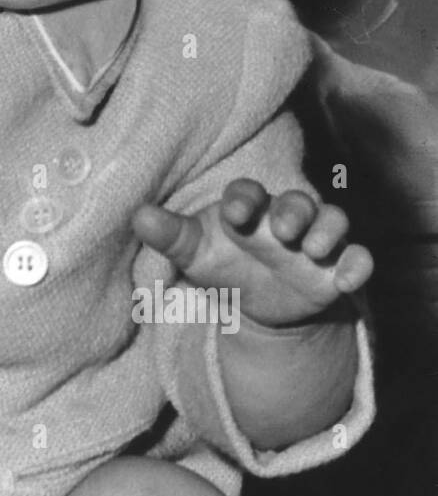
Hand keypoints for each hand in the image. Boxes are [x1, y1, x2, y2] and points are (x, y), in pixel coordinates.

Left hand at [132, 178, 373, 327]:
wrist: (262, 303)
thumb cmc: (223, 264)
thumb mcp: (194, 253)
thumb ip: (169, 235)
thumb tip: (138, 216)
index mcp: (247, 207)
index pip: (247, 192)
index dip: (243, 199)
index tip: (235, 214)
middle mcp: (285, 216)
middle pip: (296, 202)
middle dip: (293, 212)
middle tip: (282, 230)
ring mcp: (316, 240)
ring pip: (332, 222)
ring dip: (327, 231)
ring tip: (314, 249)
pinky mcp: (338, 266)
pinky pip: (357, 258)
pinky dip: (358, 265)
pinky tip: (348, 280)